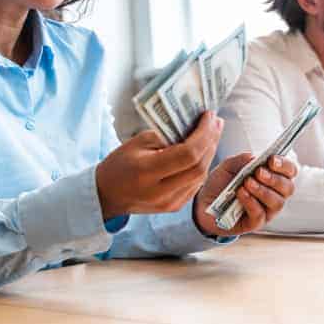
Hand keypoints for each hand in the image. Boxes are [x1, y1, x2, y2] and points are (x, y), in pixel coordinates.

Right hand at [95, 111, 222, 219]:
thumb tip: (194, 126)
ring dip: (210, 152)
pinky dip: (202, 165)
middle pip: (199, 166)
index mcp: (147, 172)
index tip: (208, 116)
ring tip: (213, 133)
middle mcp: (161, 192)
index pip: (188, 154)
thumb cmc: (119, 164)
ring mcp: (170, 203)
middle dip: (211, 141)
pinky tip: (204, 150)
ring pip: (201, 176)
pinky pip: (196, 184)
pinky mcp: (175, 206)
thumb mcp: (137, 142)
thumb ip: (166, 135)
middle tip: (216, 122)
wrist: (107, 195)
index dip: (203, 134)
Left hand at [192, 153, 297, 236]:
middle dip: (274, 178)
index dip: (285, 165)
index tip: (272, 160)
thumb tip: (255, 158)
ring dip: (263, 191)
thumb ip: (242, 160)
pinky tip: (241, 194)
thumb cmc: (221, 183)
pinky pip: (260, 215)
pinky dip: (251, 202)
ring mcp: (266, 210)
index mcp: (272, 177)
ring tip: (246, 183)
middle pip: (288, 188)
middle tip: (258, 172)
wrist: (204, 203)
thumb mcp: (228, 166)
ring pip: (277, 203)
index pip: (290, 171)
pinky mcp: (255, 223)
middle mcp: (274, 194)